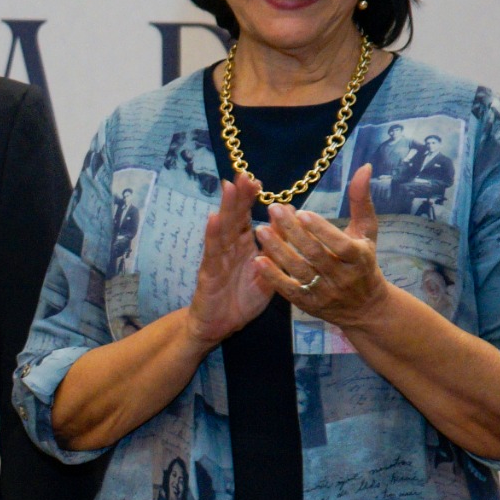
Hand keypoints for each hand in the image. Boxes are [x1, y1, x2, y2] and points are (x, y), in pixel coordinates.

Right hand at [184, 174, 273, 347]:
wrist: (219, 325)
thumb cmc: (242, 298)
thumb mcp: (267, 274)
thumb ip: (275, 252)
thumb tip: (289, 228)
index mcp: (243, 247)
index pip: (246, 218)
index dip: (250, 200)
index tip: (257, 181)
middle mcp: (228, 248)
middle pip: (234, 217)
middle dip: (239, 196)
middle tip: (244, 174)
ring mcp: (217, 259)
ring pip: (222, 229)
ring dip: (226, 207)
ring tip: (229, 187)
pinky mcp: (209, 273)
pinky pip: (213, 252)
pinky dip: (213, 235)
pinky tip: (213, 219)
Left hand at [255, 165, 389, 328]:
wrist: (364, 307)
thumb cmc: (363, 261)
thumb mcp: (366, 232)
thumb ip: (361, 200)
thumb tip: (364, 166)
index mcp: (359, 258)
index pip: (340, 245)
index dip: (320, 230)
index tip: (301, 212)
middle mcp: (342, 277)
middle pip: (315, 255)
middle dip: (293, 233)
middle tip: (273, 210)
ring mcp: (325, 292)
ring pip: (299, 271)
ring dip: (278, 251)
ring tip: (260, 230)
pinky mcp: (308, 303)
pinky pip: (288, 290)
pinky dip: (273, 276)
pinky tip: (257, 260)